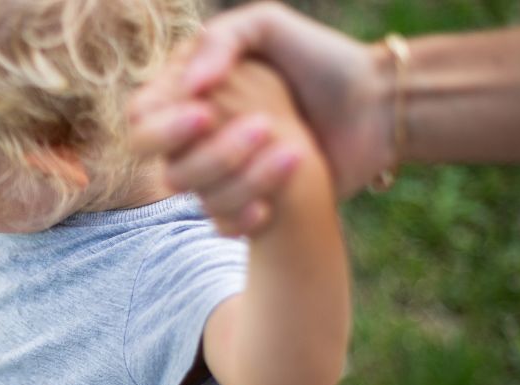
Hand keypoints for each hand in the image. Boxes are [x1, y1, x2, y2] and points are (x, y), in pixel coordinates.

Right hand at [129, 2, 393, 203]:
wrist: (378, 108)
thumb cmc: (323, 59)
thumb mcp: (268, 26)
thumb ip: (218, 41)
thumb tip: (189, 89)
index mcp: (188, 93)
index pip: (141, 116)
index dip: (164, 123)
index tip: (206, 113)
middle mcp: (195, 137)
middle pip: (162, 162)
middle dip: (207, 152)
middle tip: (261, 128)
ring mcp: (219, 173)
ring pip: (192, 193)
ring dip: (238, 177)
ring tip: (293, 152)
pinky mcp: (246, 203)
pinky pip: (219, 222)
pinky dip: (241, 216)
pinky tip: (272, 205)